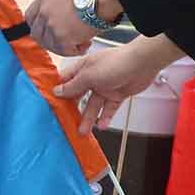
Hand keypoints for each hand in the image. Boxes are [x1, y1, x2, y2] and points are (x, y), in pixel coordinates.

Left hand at [23, 0, 115, 57]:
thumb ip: (58, 5)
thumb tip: (61, 17)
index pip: (30, 17)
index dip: (39, 26)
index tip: (48, 31)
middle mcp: (44, 12)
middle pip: (37, 34)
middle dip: (50, 40)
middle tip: (65, 41)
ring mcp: (51, 26)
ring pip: (50, 45)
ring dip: (65, 46)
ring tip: (82, 41)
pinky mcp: (62, 37)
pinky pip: (64, 51)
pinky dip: (76, 50)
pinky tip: (86, 44)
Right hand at [56, 36, 180, 126]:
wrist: (143, 64)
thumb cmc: (116, 63)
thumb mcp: (89, 75)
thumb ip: (73, 86)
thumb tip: (58, 91)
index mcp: (82, 69)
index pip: (66, 81)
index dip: (58, 92)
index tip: (51, 105)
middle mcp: (92, 78)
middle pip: (79, 95)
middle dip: (73, 109)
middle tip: (67, 122)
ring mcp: (105, 87)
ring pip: (93, 105)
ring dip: (88, 118)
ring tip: (82, 131)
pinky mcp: (117, 94)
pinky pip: (109, 108)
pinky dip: (105, 117)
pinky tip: (101, 125)